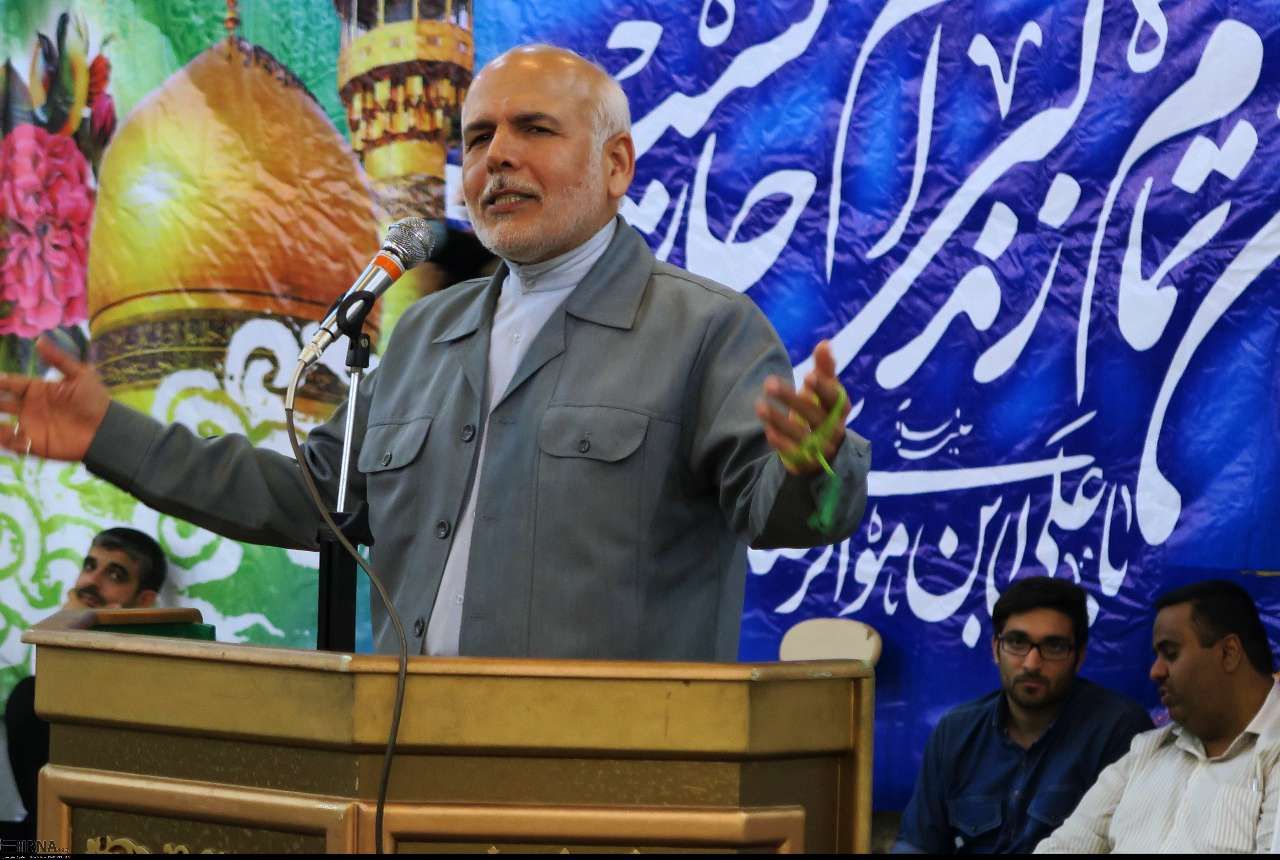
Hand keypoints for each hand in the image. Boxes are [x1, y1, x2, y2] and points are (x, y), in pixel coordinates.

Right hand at [0, 336, 110, 461]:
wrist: (106, 429)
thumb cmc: (94, 400)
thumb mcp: (80, 375)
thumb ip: (59, 359)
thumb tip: (39, 340)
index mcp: (38, 390)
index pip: (11, 383)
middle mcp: (30, 407)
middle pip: (1, 402)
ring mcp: (31, 425)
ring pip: (2, 423)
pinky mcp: (34, 444)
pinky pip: (12, 442)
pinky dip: (3, 439)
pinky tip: (4, 431)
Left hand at [754, 340, 849, 474]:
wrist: (824, 451)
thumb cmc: (821, 413)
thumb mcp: (824, 392)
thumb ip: (825, 369)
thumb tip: (824, 343)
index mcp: (840, 409)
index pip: (834, 398)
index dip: (823, 389)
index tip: (808, 376)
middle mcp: (833, 429)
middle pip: (813, 415)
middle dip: (792, 399)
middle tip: (769, 383)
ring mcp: (821, 448)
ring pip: (800, 435)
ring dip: (779, 420)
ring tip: (760, 405)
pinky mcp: (806, 461)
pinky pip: (794, 453)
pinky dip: (781, 442)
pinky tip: (767, 430)